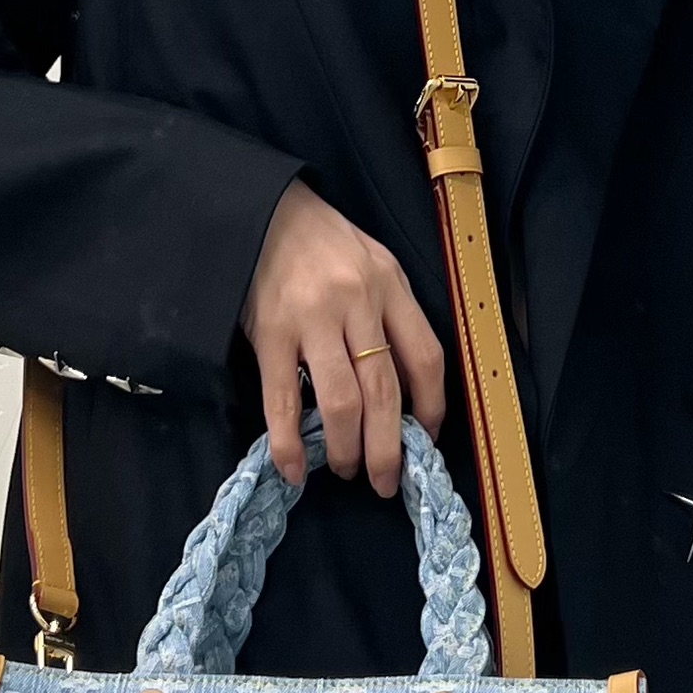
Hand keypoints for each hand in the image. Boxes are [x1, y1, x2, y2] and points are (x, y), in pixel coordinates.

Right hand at [241, 179, 445, 495]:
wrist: (261, 210)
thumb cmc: (322, 243)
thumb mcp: (373, 265)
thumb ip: (391, 316)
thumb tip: (406, 389)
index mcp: (390, 286)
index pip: (426, 358)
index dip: (431, 409)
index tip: (426, 440)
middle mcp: (356, 303)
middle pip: (385, 391)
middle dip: (389, 448)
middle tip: (386, 482)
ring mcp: (311, 318)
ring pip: (341, 401)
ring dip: (347, 448)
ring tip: (347, 469)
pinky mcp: (270, 332)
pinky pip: (283, 399)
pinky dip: (289, 443)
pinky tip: (294, 470)